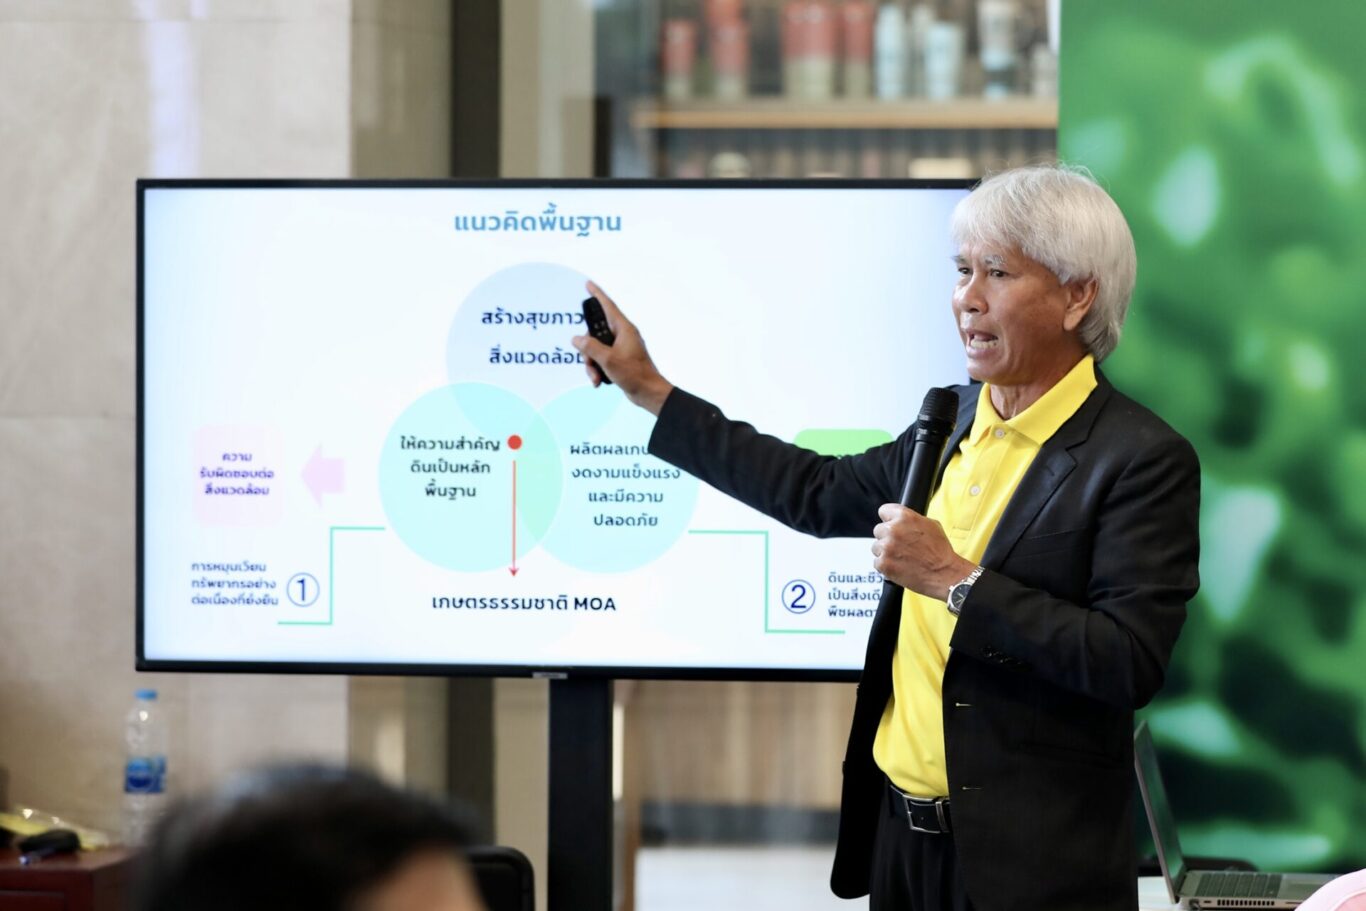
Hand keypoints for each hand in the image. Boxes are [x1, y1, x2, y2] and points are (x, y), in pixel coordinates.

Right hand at [572, 281, 674, 414]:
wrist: (648, 393)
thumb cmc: (634, 374)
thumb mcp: (608, 360)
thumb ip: (590, 347)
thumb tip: (577, 339)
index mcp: (624, 329)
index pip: (608, 306)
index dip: (597, 294)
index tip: (588, 284)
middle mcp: (622, 335)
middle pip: (595, 333)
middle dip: (588, 350)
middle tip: (589, 361)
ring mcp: (620, 348)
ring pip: (596, 349)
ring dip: (592, 364)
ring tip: (596, 377)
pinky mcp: (619, 359)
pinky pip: (601, 359)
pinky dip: (597, 369)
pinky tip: (599, 381)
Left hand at [871, 504, 976, 599]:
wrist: (944, 574)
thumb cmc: (940, 551)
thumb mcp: (931, 525)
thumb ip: (911, 519)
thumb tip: (900, 519)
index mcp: (904, 517)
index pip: (884, 511)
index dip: (888, 519)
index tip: (891, 524)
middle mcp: (893, 530)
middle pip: (878, 530)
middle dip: (887, 538)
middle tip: (900, 546)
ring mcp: (887, 547)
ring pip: (876, 547)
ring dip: (886, 553)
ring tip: (901, 558)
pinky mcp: (884, 564)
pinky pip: (877, 562)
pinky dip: (886, 566)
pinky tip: (899, 567)